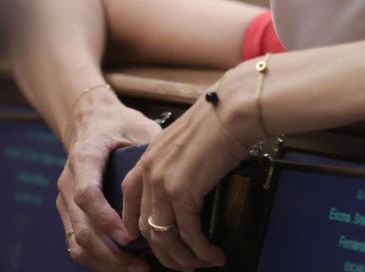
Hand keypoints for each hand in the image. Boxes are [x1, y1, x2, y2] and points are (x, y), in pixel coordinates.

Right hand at [58, 94, 161, 271]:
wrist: (92, 122)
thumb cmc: (119, 125)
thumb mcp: (137, 126)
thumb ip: (152, 145)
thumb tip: (177, 167)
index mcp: (84, 157)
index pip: (87, 194)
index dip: (106, 218)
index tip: (128, 236)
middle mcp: (68, 182)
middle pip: (81, 228)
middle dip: (110, 252)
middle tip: (140, 264)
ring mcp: (65, 201)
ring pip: (77, 242)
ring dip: (105, 262)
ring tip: (136, 268)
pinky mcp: (70, 214)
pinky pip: (78, 244)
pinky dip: (99, 260)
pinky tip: (124, 264)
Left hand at [122, 62, 259, 270]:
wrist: (233, 108)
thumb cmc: (221, 117)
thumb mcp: (189, 139)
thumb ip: (181, 161)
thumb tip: (194, 181)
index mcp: (149, 156)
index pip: (130, 200)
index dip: (136, 226)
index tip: (149, 242)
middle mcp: (150, 171)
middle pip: (145, 226)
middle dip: (164, 251)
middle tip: (182, 262)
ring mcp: (163, 183)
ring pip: (164, 236)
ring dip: (183, 257)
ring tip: (201, 264)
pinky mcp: (182, 192)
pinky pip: (188, 234)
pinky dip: (201, 250)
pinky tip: (213, 254)